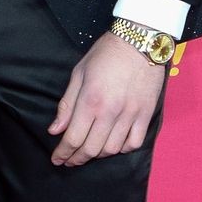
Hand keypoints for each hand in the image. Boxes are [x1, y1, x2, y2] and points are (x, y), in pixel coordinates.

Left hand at [48, 31, 165, 166]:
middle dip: (77, 158)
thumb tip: (55, 130)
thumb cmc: (106, 54)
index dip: (63, 153)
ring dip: (98, 154)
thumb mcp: (79, 73)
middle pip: (91, 149)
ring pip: (112, 149)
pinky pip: (134, 142)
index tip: (57, 159)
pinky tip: (114, 144)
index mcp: (90, 100)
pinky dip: (122, 148)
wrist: (140, 41)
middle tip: (70, 160)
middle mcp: (110, 111)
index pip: (73, 138)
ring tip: (90, 151)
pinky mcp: (146, 114)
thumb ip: (67, 104)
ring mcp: (130, 114)